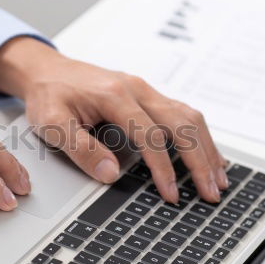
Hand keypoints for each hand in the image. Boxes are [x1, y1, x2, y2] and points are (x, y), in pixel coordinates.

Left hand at [0, 37, 227, 202]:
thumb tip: (111, 173)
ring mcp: (145, 91)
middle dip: (200, 160)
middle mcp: (137, 89)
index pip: (150, 135)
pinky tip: (208, 156)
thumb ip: (81, 148)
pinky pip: (182, 114)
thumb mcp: (52, 123)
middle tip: (210, 192)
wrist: (45, 69)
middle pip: (182, 123)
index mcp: (114, 95)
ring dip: (207, 148)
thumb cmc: (49, 95)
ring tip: (218, 179)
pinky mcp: (148, 96)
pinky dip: (199, 137)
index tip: (171, 194)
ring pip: (189, 117)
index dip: (164, 168)